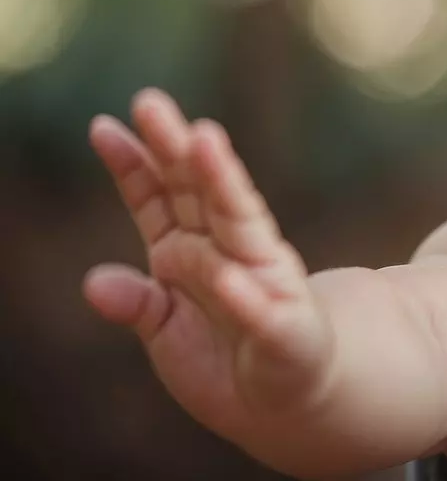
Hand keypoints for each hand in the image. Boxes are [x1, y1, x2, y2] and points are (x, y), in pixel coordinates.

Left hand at [83, 89, 334, 437]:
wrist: (294, 401)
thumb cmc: (229, 357)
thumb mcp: (167, 330)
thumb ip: (137, 302)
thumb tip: (93, 282)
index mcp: (193, 251)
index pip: (161, 198)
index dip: (134, 164)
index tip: (103, 127)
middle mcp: (231, 252)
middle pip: (201, 193)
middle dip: (177, 148)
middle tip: (150, 102)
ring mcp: (265, 282)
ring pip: (241, 225)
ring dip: (223, 183)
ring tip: (203, 142)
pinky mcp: (288, 329)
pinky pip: (264, 311)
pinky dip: (246, 296)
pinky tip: (225, 277)